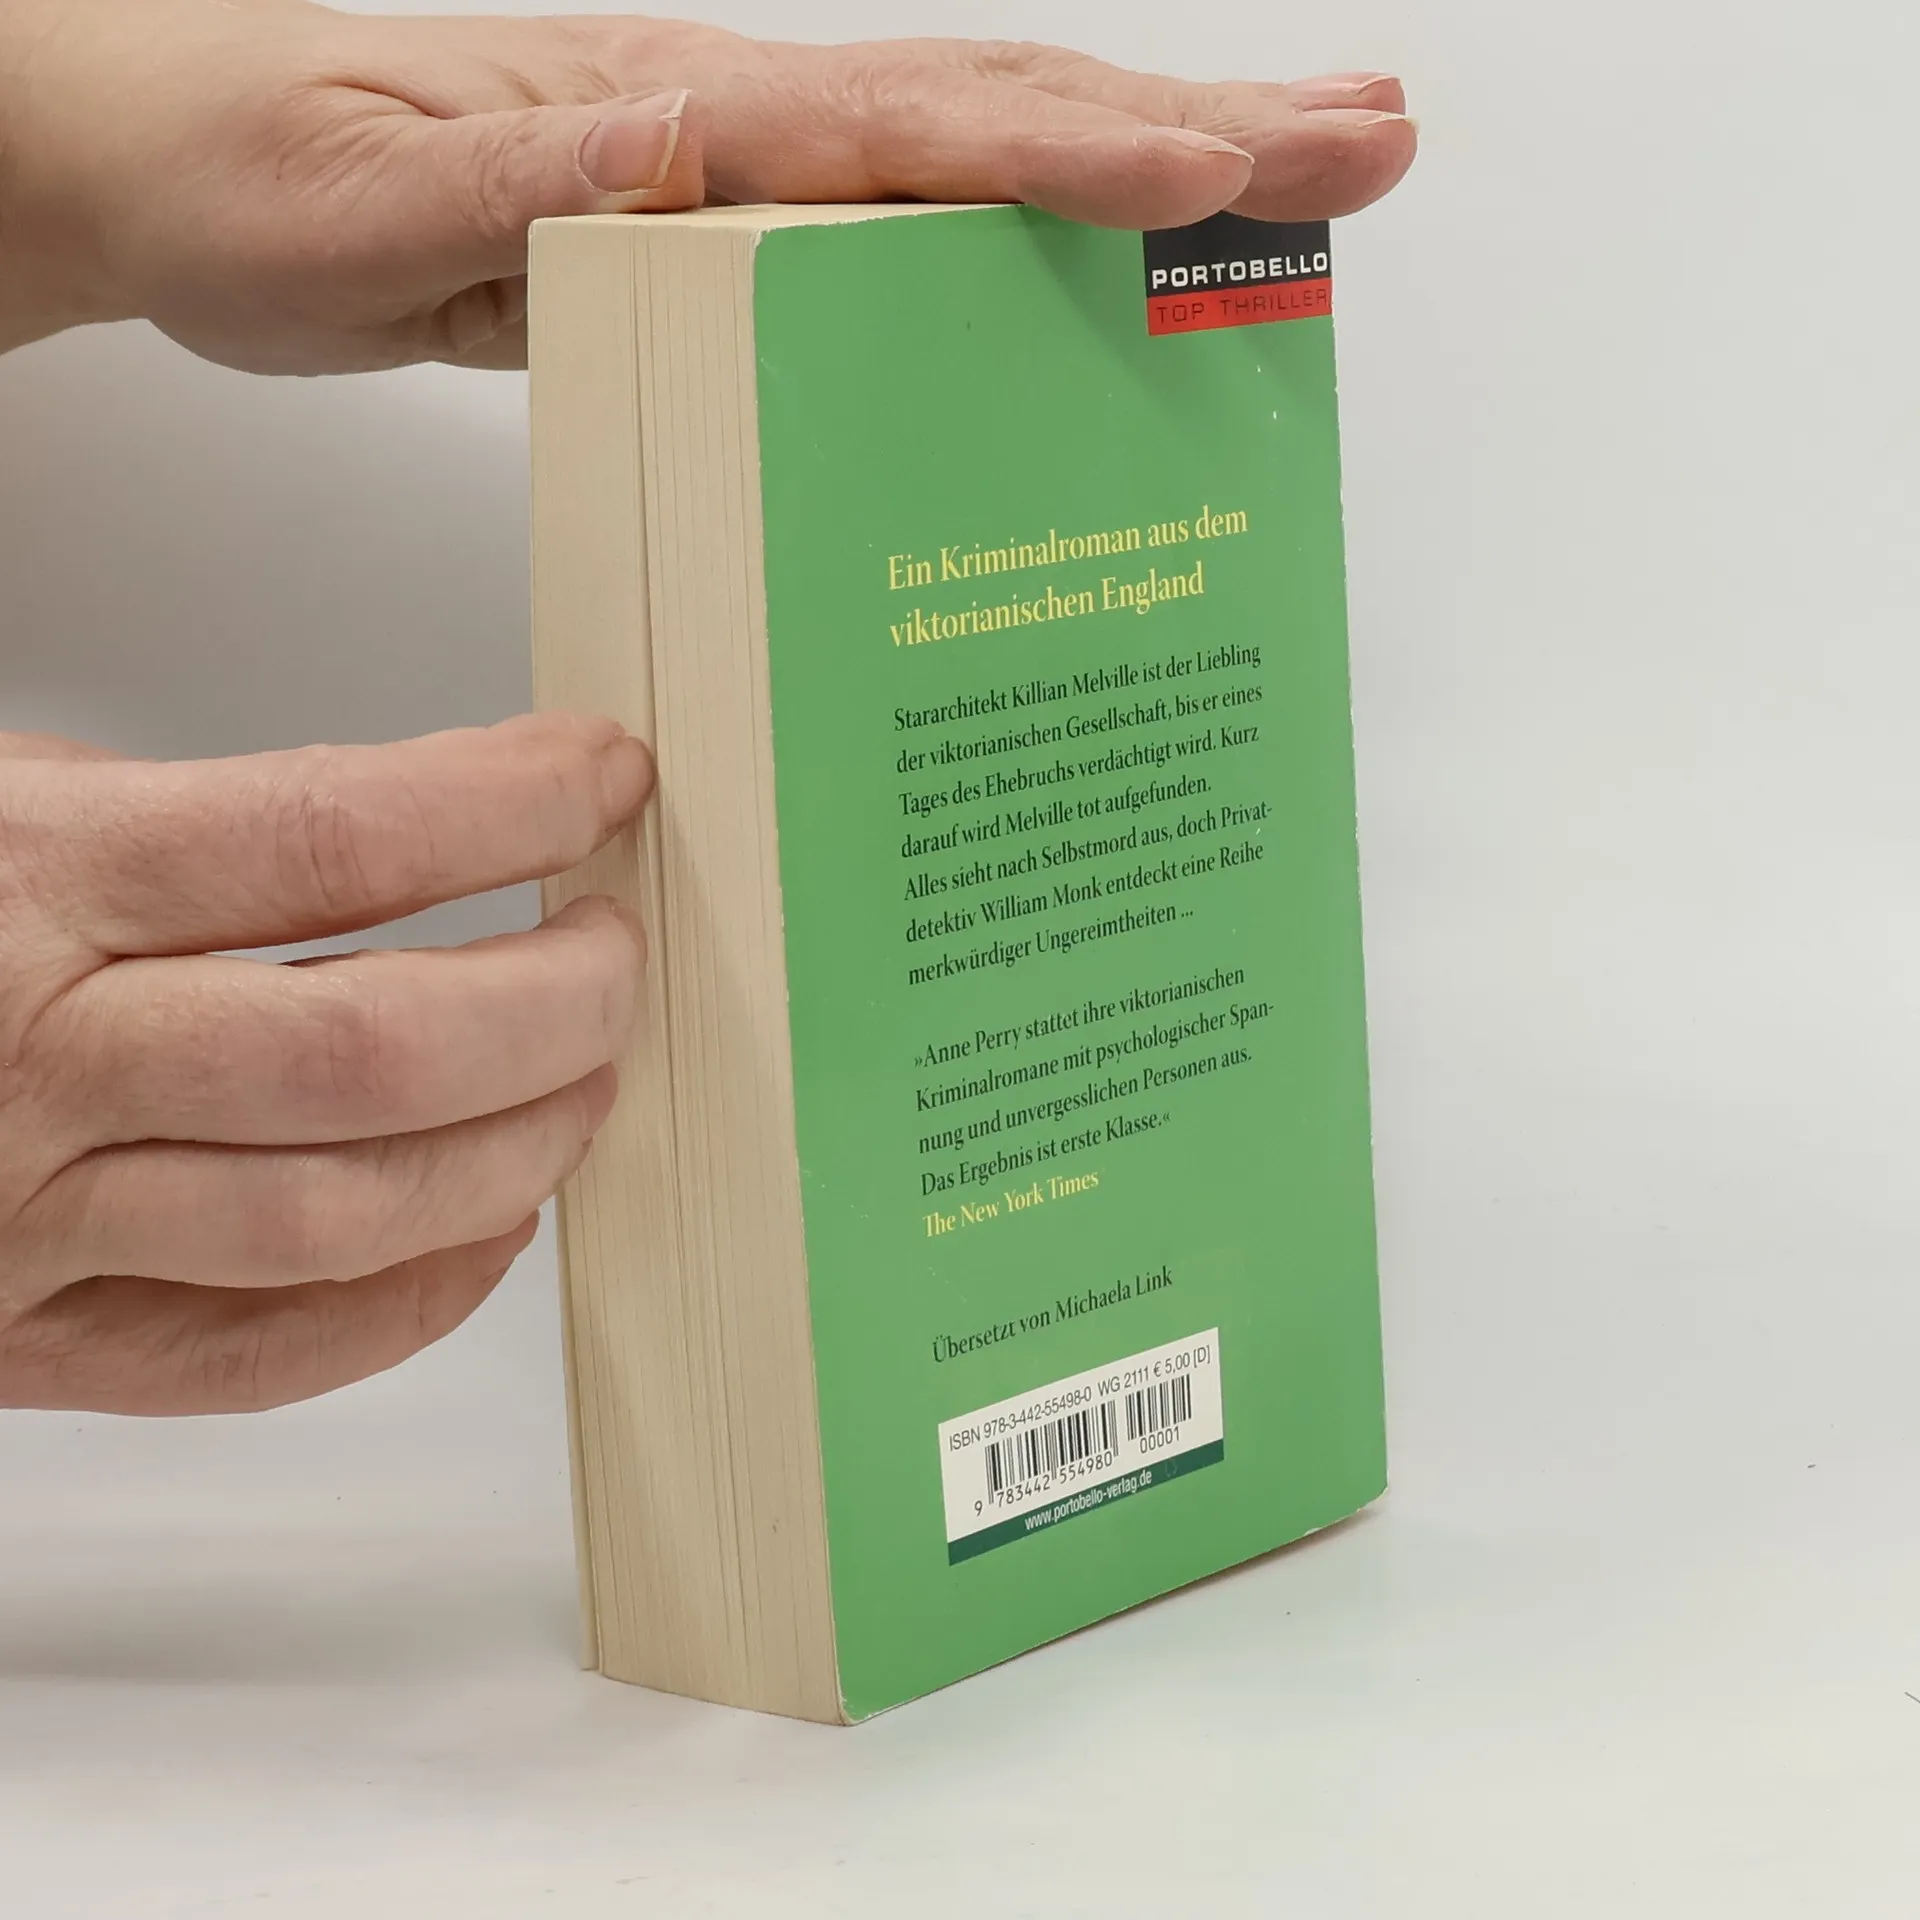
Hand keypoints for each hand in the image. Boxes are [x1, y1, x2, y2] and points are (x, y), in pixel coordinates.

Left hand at [0, 0, 1415, 370]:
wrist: (193, 160)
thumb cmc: (262, 177)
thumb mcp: (364, 204)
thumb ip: (528, 178)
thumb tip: (692, 139)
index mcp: (671, 109)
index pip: (905, 126)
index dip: (1069, 154)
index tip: (1224, 173)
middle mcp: (735, 118)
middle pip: (998, 108)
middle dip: (1196, 126)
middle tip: (1373, 140)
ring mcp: (745, 167)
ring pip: (978, 154)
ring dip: (1146, 164)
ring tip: (1304, 181)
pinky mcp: (729, 227)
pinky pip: (908, 235)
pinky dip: (1029, 238)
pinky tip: (1097, 276)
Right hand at [0, 715, 651, 1413]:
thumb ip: (162, 822)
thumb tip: (401, 832)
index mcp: (24, 887)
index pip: (341, 837)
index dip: (513, 803)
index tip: (603, 777)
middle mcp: (34, 1066)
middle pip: (378, 1055)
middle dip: (556, 1002)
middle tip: (617, 953)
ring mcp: (30, 1226)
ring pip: (346, 1215)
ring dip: (518, 1149)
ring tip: (584, 1079)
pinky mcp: (28, 1346)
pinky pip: (260, 1356)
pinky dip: (412, 1302)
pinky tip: (488, 1228)